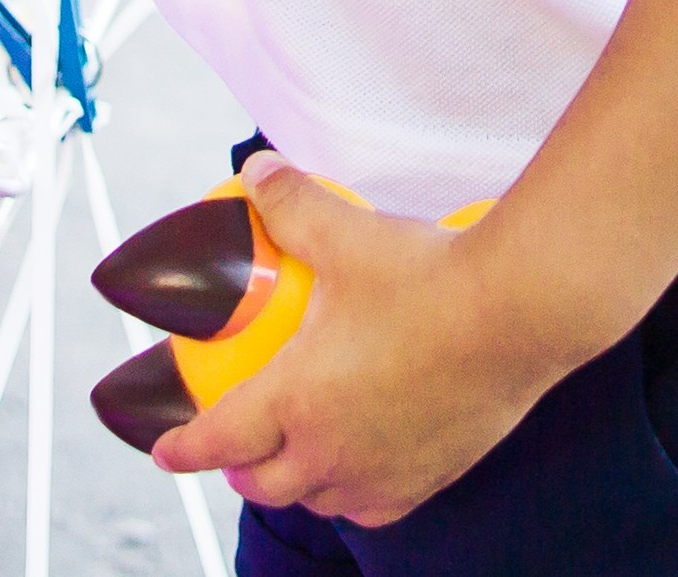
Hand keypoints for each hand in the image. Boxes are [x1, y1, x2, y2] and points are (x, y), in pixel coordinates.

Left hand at [150, 160, 568, 528]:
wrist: (514, 316)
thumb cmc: (425, 279)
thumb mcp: (343, 234)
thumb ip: (290, 202)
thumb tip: (257, 173)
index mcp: (298, 401)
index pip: (223, 440)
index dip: (186, 448)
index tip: (164, 450)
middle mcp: (334, 452)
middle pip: (268, 484)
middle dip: (240, 473)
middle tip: (232, 454)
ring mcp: (384, 473)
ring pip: (322, 498)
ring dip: (297, 484)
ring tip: (293, 461)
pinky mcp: (430, 477)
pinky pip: (377, 504)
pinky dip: (354, 492)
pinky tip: (361, 470)